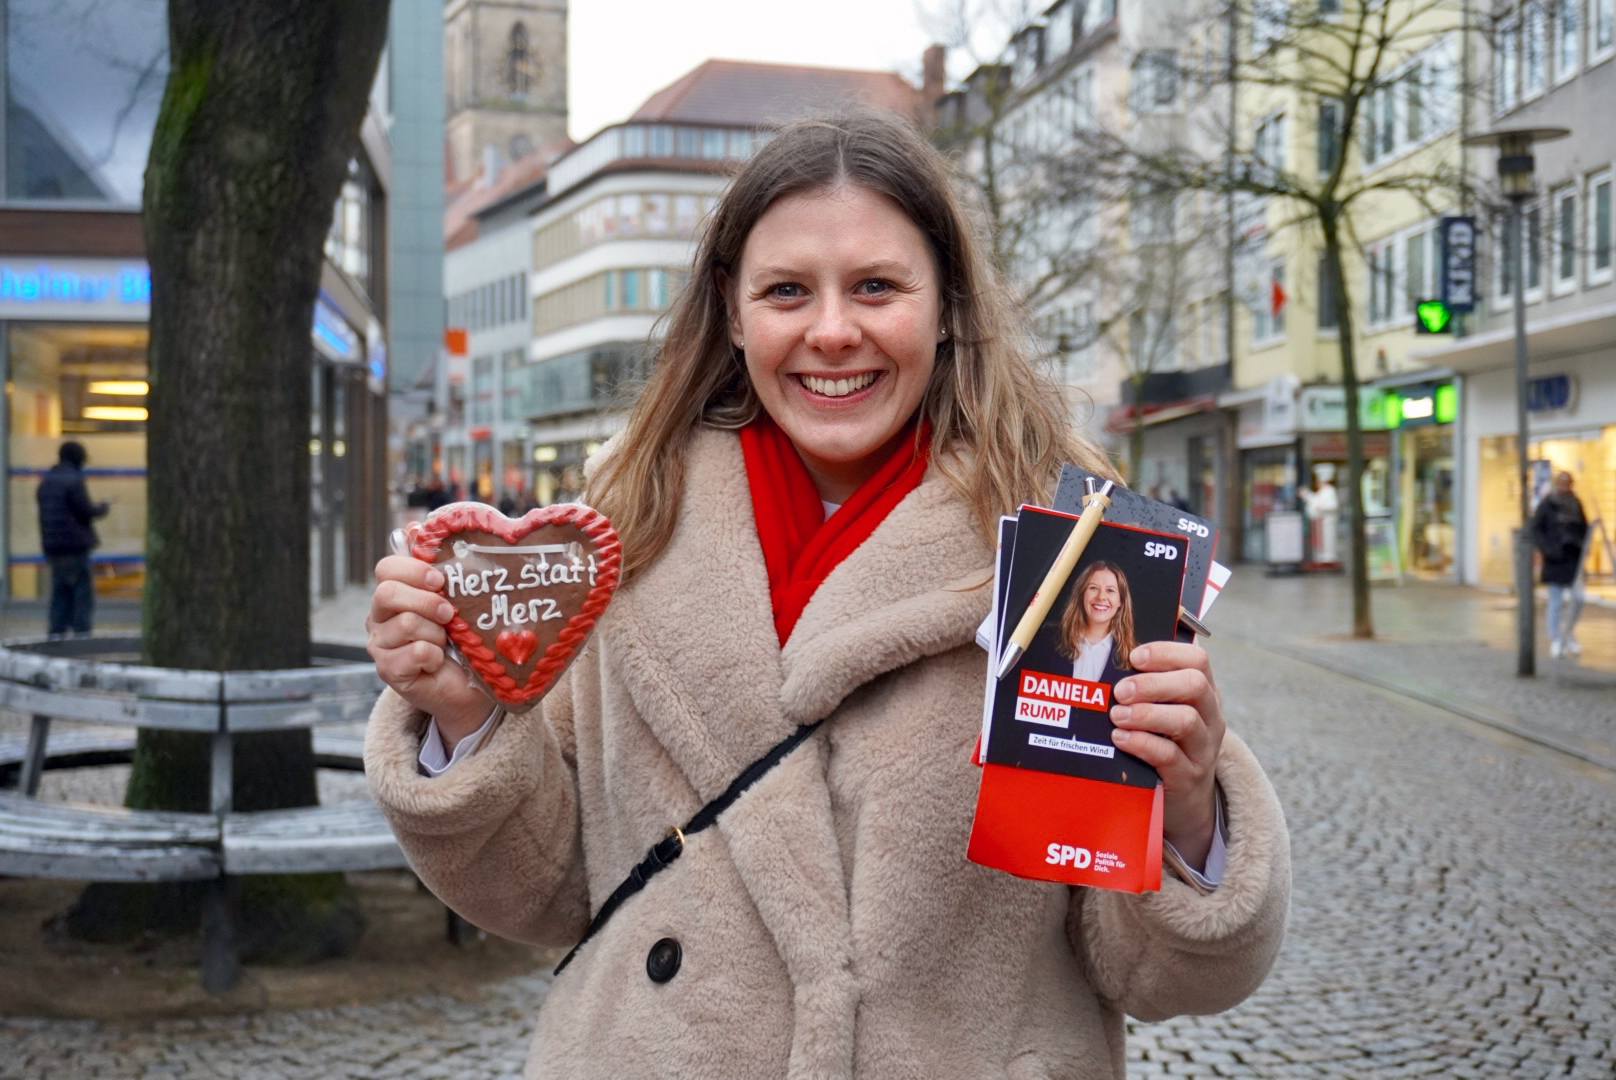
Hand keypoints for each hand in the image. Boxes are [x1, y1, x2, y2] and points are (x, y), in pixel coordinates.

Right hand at [366, 554, 491, 744]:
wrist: (471, 686)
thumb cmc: (463, 639)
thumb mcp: (456, 598)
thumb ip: (436, 566)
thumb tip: (413, 527)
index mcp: (393, 593)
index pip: (386, 568)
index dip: (415, 570)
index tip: (441, 581)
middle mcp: (379, 617)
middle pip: (388, 593)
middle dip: (427, 602)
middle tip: (450, 615)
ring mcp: (380, 645)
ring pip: (405, 624)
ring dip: (435, 633)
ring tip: (446, 642)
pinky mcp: (388, 671)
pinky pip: (415, 652)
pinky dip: (434, 656)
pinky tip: (438, 662)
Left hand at [1108, 642, 1223, 870]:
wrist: (1186, 799)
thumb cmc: (1167, 743)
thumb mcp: (1167, 711)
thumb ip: (1150, 686)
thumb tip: (1113, 655)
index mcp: (1205, 692)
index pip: (1197, 660)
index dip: (1165, 652)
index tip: (1134, 657)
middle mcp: (1210, 717)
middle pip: (1194, 685)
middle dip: (1152, 684)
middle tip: (1120, 691)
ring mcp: (1203, 748)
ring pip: (1185, 720)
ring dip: (1145, 714)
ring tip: (1117, 716)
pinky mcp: (1189, 777)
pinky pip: (1169, 756)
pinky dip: (1141, 743)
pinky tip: (1120, 738)